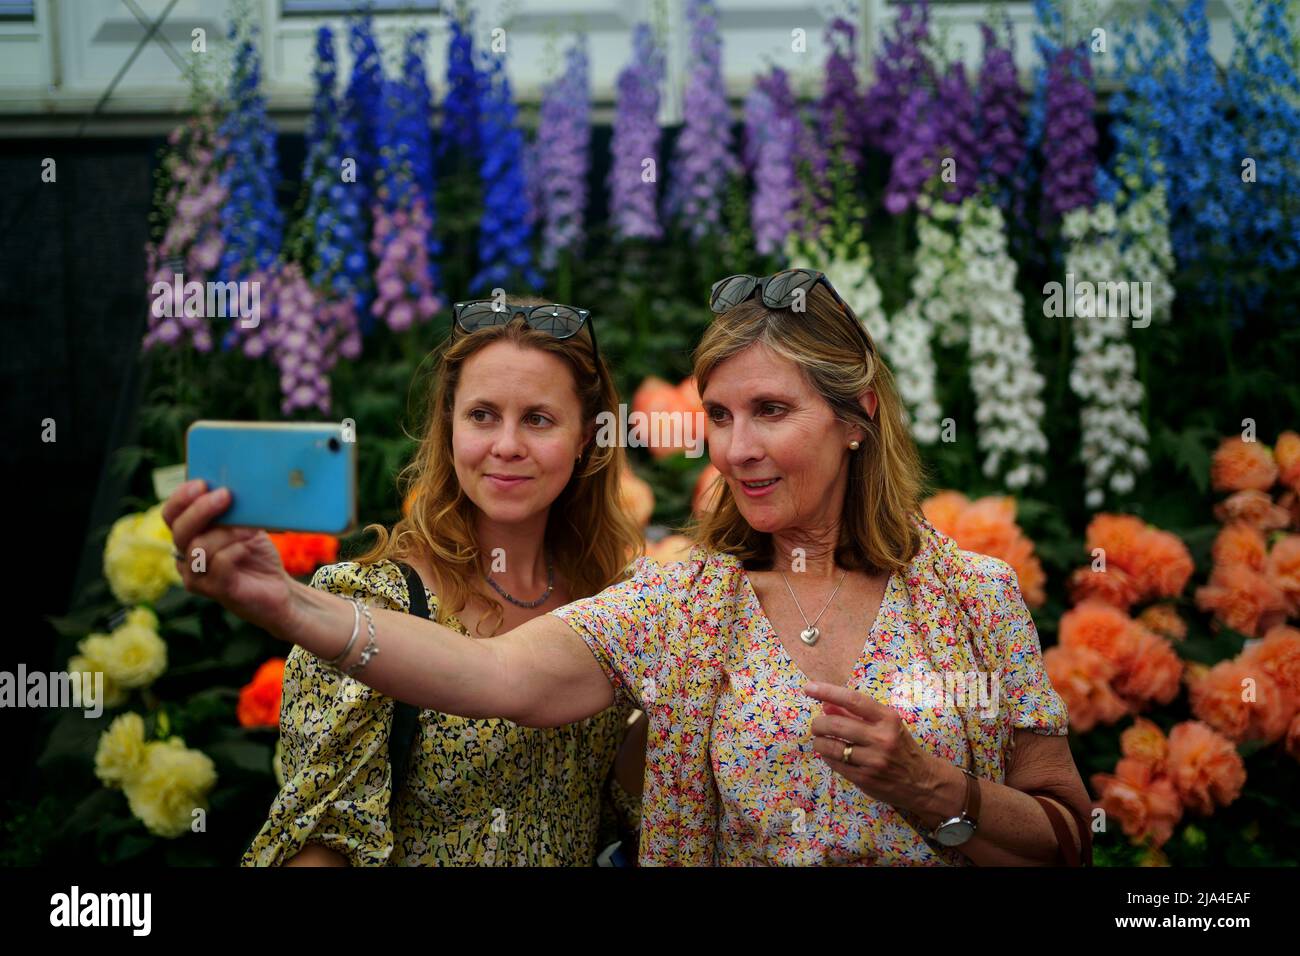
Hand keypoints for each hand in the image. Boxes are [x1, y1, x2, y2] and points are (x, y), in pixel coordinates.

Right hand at [161, 479, 297, 637]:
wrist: (278, 589)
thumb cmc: (255, 553)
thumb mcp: (243, 524)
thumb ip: (232, 508)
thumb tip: (234, 481)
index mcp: (187, 537)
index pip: (170, 515)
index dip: (181, 498)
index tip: (202, 483)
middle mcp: (185, 558)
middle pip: (180, 531)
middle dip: (202, 510)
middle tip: (226, 495)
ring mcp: (197, 578)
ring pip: (199, 548)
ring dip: (227, 532)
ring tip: (251, 527)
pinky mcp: (216, 591)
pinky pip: (219, 564)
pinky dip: (235, 550)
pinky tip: (250, 546)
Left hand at [805, 681, 952, 816]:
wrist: (922, 782)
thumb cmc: (901, 747)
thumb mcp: (886, 725)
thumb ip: (856, 714)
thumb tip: (826, 704)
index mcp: (888, 719)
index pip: (852, 700)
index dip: (828, 692)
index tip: (809, 688)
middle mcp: (881, 738)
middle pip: (836, 725)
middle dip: (818, 724)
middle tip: (816, 725)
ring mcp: (873, 761)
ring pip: (831, 747)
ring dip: (818, 742)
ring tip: (820, 740)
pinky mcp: (865, 779)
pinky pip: (835, 765)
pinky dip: (827, 757)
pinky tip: (829, 754)